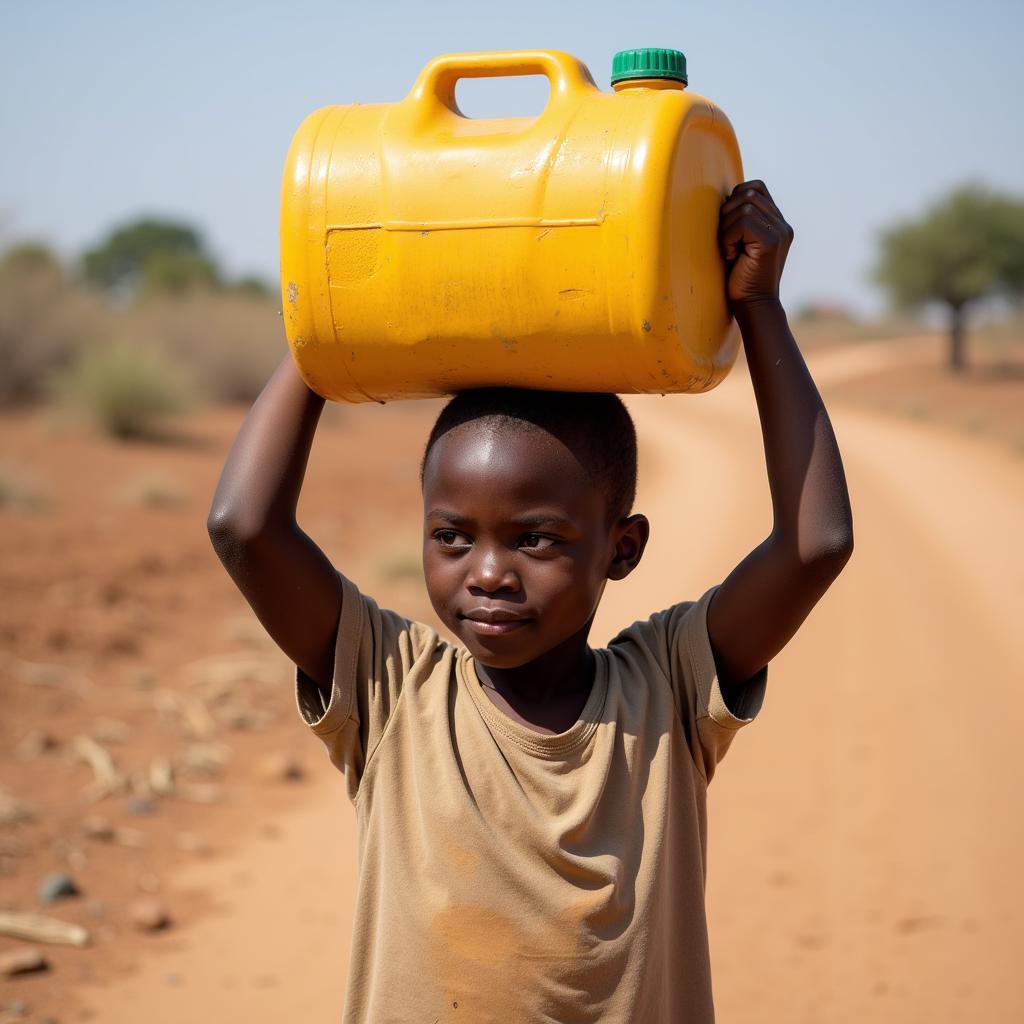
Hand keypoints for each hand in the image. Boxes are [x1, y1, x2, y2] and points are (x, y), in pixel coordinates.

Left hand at [718, 180, 793, 310]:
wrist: (753, 306)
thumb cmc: (739, 278)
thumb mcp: (739, 243)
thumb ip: (739, 221)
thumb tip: (723, 199)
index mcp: (776, 222)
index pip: (756, 188)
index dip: (735, 199)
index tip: (728, 226)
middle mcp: (782, 224)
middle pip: (748, 192)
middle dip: (728, 212)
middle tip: (726, 240)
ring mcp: (780, 231)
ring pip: (745, 206)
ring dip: (727, 228)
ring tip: (729, 250)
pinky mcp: (772, 241)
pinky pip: (743, 222)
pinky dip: (728, 238)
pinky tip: (730, 256)